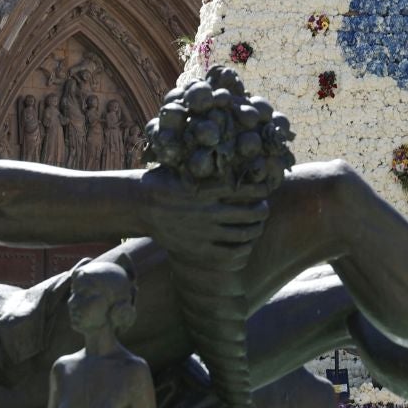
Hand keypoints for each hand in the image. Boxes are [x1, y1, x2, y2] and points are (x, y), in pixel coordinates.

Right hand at [138, 165, 267, 265]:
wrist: (140, 205)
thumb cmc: (165, 182)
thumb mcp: (186, 167)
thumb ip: (208, 166)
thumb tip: (231, 152)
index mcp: (208, 189)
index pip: (246, 188)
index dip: (262, 189)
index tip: (267, 188)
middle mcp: (208, 211)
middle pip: (251, 213)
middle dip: (263, 211)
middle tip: (264, 209)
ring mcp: (204, 232)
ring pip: (243, 234)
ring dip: (256, 230)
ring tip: (257, 226)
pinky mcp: (197, 250)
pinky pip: (229, 254)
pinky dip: (243, 251)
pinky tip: (245, 246)